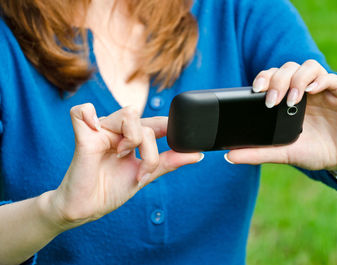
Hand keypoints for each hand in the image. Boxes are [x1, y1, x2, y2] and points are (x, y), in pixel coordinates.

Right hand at [49, 104, 201, 229]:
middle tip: (143, 170)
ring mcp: (100, 131)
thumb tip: (197, 154)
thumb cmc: (111, 190)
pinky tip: (96, 131)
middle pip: (144, 122)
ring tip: (123, 157)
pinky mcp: (83, 137)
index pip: (155, 123)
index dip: (169, 127)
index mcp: (132, 138)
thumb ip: (168, 162)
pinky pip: (82, 112)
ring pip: (128, 115)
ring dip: (132, 138)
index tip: (184, 140)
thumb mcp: (145, 175)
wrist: (86, 209)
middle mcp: (117, 131)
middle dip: (150, 148)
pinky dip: (87, 114)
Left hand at [226, 60, 336, 177]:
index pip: (273, 77)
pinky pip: (332, 78)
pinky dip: (320, 80)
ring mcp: (324, 90)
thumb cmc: (313, 151)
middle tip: (271, 101)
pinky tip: (312, 91)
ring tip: (292, 100)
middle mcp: (304, 90)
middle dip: (277, 81)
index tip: (255, 90)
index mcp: (287, 99)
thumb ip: (258, 152)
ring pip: (308, 67)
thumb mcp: (283, 153)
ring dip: (297, 80)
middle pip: (288, 68)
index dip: (263, 78)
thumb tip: (229, 156)